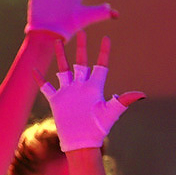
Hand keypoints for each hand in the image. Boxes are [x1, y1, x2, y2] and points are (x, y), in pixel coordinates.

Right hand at [36, 32, 143, 150]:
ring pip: (63, 69)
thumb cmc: (98, 129)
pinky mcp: (56, 100)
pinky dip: (39, 78)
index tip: (106, 38)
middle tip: (82, 32)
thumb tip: (142, 95)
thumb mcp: (111, 112)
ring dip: (61, 56)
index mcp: (94, 87)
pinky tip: (33, 69)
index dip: (103, 52)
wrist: (81, 142)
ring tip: (58, 41)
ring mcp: (68, 92)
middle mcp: (81, 87)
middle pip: (81, 62)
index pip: (100, 65)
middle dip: (82, 48)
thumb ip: (124, 101)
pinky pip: (45, 86)